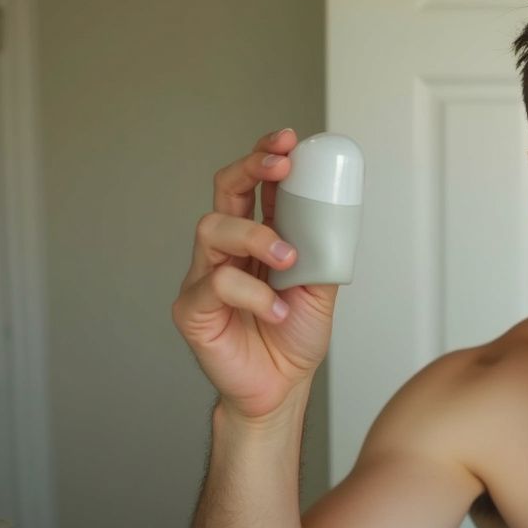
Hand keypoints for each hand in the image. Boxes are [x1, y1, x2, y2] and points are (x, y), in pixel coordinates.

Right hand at [172, 128, 337, 421]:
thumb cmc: (293, 337)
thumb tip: (335, 207)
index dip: (266, 156)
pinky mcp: (192, 308)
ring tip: (289, 259)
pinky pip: (216, 284)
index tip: (290, 139)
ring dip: (257, 235)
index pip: (254, 186)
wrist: (280, 388)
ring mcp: (204, 276)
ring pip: (213, 228)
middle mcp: (226, 250)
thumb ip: (322, 247)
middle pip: (223, 191)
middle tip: (280, 165)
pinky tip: (278, 312)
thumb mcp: (320, 285)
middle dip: (251, 168)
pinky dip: (254, 295)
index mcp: (256, 239)